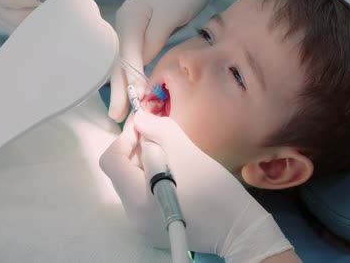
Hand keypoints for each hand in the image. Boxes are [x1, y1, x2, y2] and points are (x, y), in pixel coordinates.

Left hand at [100, 111, 291, 260]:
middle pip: (120, 171)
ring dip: (146, 165)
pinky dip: (152, 180)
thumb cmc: (215, 191)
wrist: (239, 229)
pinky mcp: (153, 228)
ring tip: (174, 162)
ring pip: (131, 183)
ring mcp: (142, 225)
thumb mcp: (187, 151)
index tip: (146, 130)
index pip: (110, 160)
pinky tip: (176, 178)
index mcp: (137, 198)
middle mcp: (133, 215)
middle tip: (164, 144)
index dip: (124, 139)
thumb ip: (158, 130)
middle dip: (137, 150)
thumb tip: (139, 119)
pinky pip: (142, 196)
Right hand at [108, 0, 236, 121]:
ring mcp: (132, 29)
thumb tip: (140, 65)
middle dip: (119, 90)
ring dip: (124, 87)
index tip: (132, 103)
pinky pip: (133, 59)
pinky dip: (133, 77)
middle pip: (119, 62)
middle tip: (117, 116)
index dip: (128, 81)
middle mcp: (124, 25)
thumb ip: (153, 40)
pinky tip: (134, 92)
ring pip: (124, 63)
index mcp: (128, 19)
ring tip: (122, 112)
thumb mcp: (169, 16)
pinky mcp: (142, 34)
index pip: (125, 56)